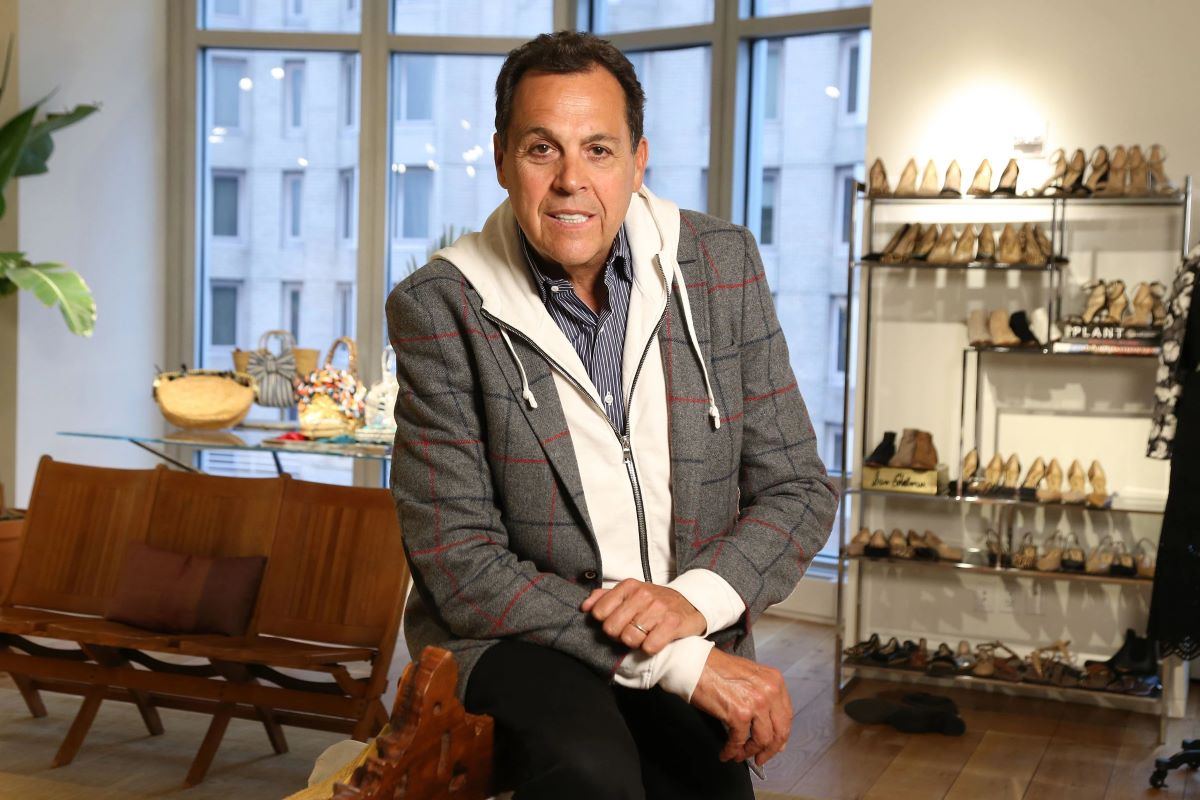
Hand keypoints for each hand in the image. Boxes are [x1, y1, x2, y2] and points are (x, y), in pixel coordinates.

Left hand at [581, 578, 705, 653]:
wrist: (691, 603)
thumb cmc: (656, 602)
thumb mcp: (631, 593)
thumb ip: (605, 597)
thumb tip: (585, 606)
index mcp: (629, 586)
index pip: (599, 612)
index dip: (605, 622)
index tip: (617, 622)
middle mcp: (642, 595)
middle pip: (612, 629)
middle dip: (619, 635)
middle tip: (631, 631)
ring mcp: (658, 609)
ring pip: (629, 639)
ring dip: (636, 643)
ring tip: (645, 635)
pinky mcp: (672, 624)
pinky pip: (649, 646)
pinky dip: (651, 648)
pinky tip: (656, 640)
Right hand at [688, 648, 791, 766]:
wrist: (694, 664)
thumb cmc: (716, 667)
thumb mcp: (749, 676)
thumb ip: (763, 697)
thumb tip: (770, 727)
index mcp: (774, 680)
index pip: (786, 716)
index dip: (780, 735)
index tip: (775, 745)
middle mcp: (770, 691)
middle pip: (780, 731)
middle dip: (770, 750)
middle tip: (760, 758)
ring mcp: (756, 703)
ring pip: (763, 740)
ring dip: (750, 752)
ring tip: (740, 755)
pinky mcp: (739, 714)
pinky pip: (739, 741)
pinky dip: (732, 751)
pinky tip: (726, 753)